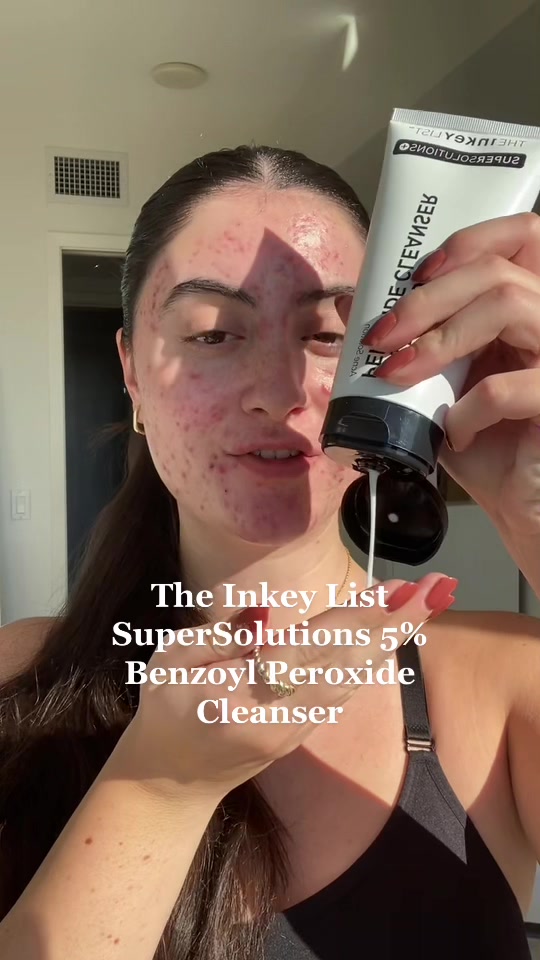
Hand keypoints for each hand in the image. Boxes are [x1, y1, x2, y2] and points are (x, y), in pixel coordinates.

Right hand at [126, 572, 454, 799]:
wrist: (172, 782)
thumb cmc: (164, 710)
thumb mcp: (171, 662)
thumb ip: (220, 636)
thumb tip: (268, 613)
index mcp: (245, 694)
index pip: (312, 646)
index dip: (356, 617)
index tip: (393, 589)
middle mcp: (282, 715)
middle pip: (347, 662)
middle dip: (393, 624)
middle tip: (434, 590)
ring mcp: (297, 729)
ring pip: (352, 678)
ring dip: (389, 639)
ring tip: (421, 605)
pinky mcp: (303, 733)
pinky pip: (343, 691)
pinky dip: (370, 660)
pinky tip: (387, 637)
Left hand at [360, 212, 539, 536]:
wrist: (520, 501)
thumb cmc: (487, 440)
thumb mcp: (442, 383)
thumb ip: (412, 341)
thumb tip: (350, 305)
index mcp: (532, 305)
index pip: (524, 234)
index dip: (470, 240)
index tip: (416, 274)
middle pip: (499, 269)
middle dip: (426, 298)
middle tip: (380, 336)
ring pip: (509, 305)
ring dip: (439, 339)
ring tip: (398, 374)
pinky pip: (509, 387)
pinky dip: (468, 410)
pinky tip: (453, 432)